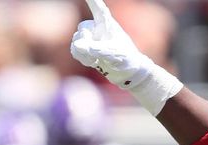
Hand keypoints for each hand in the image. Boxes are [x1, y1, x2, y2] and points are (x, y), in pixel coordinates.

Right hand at [70, 0, 181, 114]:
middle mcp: (99, 30)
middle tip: (95, 51)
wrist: (131, 75)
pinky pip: (76, 50)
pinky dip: (81, 56)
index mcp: (108, 24)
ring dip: (82, 51)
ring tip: (95, 59)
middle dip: (85, 40)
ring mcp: (94, 41)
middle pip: (82, 28)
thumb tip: (77, 45)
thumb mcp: (113, 53)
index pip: (98, 8)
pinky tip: (92, 62)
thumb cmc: (127, 59)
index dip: (92, 0)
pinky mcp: (90, 51)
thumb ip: (95, 48)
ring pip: (77, 40)